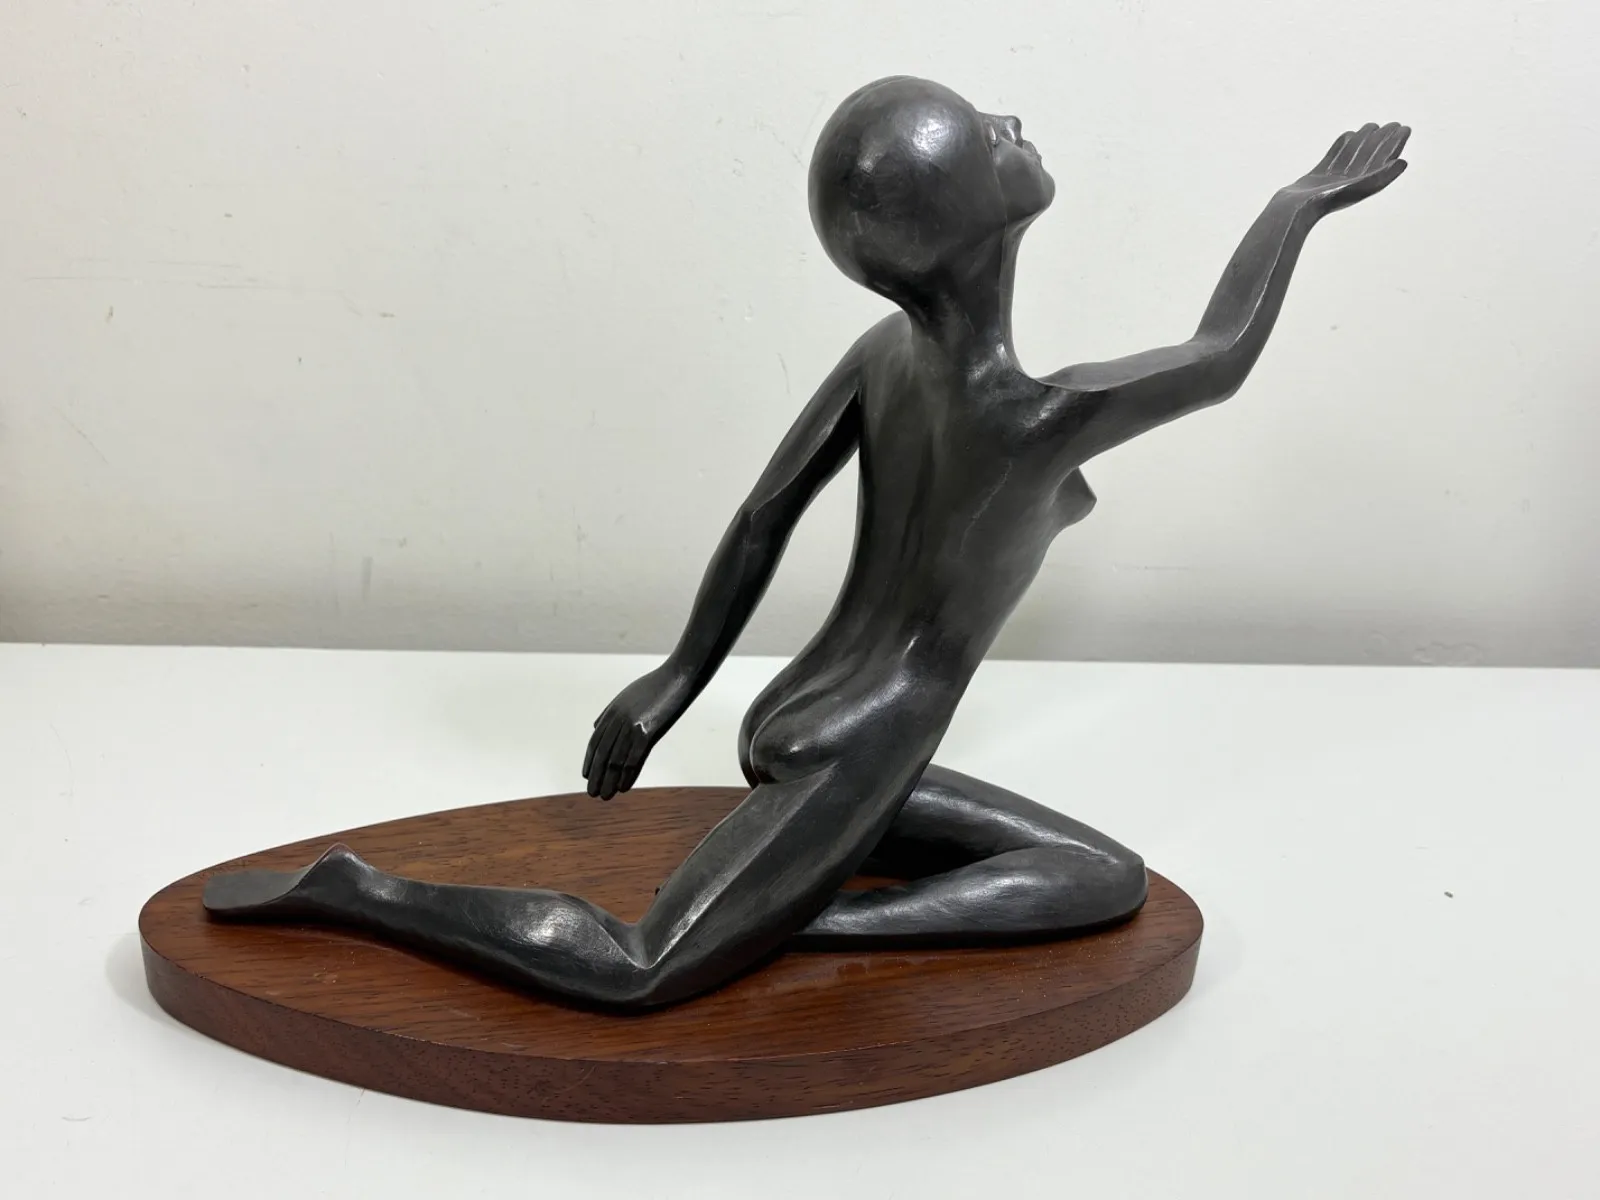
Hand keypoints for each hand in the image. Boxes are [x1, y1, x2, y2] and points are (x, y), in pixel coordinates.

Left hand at [582, 665, 692, 798]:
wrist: (679, 676)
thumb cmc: (657, 685)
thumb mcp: (627, 696)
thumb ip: (610, 712)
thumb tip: (596, 728)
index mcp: (613, 711)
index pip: (595, 741)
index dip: (590, 760)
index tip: (587, 776)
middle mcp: (618, 719)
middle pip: (602, 753)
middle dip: (596, 774)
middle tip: (592, 792)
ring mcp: (632, 725)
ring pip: (615, 759)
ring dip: (609, 780)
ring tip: (606, 795)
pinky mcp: (647, 731)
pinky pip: (634, 758)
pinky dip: (627, 775)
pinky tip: (624, 787)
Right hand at [1281, 122, 1409, 214]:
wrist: (1295, 208)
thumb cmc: (1327, 200)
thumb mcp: (1359, 187)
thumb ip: (1381, 176)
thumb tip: (1403, 161)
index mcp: (1361, 186)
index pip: (1383, 161)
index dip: (1395, 145)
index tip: (1403, 129)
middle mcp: (1349, 183)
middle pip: (1370, 157)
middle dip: (1382, 140)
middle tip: (1393, 124)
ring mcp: (1333, 179)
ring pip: (1352, 155)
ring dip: (1364, 140)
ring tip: (1372, 127)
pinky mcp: (1318, 176)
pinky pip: (1333, 157)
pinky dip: (1342, 146)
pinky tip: (1348, 136)